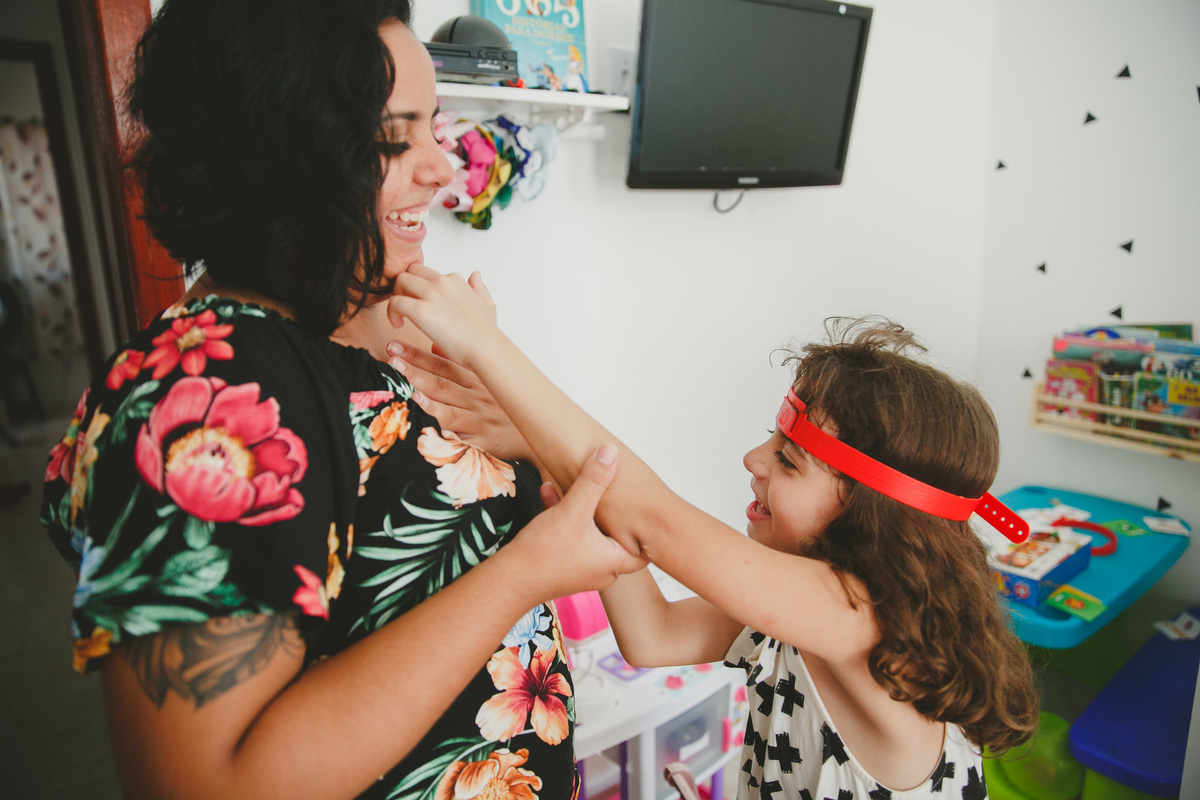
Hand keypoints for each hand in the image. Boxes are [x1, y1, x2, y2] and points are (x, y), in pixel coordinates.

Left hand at [387, 341, 533, 461]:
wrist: (533, 442)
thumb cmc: (507, 415)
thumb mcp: (488, 387)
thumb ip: (461, 367)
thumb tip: (435, 347)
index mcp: (477, 381)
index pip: (444, 363)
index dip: (418, 354)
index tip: (395, 345)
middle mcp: (476, 394)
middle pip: (440, 375)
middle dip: (413, 363)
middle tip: (391, 353)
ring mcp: (478, 414)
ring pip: (445, 395)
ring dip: (419, 381)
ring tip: (398, 371)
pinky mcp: (480, 435)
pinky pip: (454, 422)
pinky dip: (436, 411)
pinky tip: (419, 404)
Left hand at [388, 265, 498, 369]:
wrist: (485, 348)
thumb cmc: (485, 333)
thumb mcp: (486, 304)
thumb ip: (479, 288)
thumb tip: (476, 275)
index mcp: (455, 281)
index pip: (428, 273)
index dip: (420, 287)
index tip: (420, 302)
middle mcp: (442, 282)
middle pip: (411, 271)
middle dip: (404, 287)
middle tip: (406, 307)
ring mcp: (431, 294)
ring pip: (400, 281)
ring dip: (396, 296)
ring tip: (401, 315)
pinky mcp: (420, 310)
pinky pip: (395, 302)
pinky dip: (391, 312)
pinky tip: (398, 324)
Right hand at [508, 446, 645, 598]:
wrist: (508, 580)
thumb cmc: (543, 553)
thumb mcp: (572, 511)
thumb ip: (592, 481)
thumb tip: (610, 453)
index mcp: (613, 562)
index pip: (644, 550)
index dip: (644, 529)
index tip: (642, 508)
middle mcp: (601, 570)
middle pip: (615, 535)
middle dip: (608, 511)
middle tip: (612, 490)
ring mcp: (580, 570)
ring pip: (589, 532)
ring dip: (580, 507)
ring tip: (570, 484)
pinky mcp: (561, 565)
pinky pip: (569, 536)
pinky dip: (563, 516)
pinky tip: (547, 492)